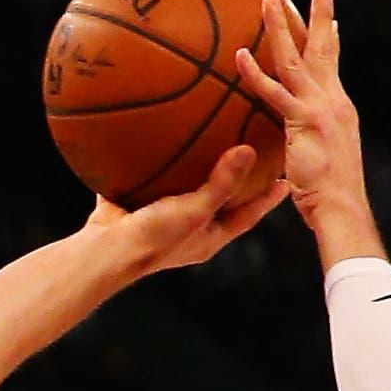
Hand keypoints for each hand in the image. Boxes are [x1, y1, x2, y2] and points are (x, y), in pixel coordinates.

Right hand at [86, 144, 288, 277]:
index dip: (267, 199)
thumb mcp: (194, 210)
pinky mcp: (134, 206)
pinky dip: (153, 162)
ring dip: (195, 170)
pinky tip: (153, 139)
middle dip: (235, 183)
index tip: (286, 181)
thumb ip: (221, 183)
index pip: (248, 216)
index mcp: (208, 237)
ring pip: (184, 190)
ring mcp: (160, 219)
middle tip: (254, 158)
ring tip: (208, 141)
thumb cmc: (154, 238)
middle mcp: (187, 230)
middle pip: (219, 203)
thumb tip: (249, 151)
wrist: (104, 251)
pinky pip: (148, 180)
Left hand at [234, 0, 377, 251]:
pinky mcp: (304, 122)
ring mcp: (320, 108)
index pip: (334, 66)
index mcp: (338, 108)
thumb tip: (291, 151)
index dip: (333, 41)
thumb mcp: (317, 163)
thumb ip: (304, 148)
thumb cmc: (327, 197)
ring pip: (297, 58)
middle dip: (322, 14)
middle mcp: (334, 101)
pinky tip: (239, 56)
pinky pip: (274, 93)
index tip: (332, 19)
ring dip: (281, 26)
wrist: (341, 209)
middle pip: (325, 49)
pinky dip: (256, 74)